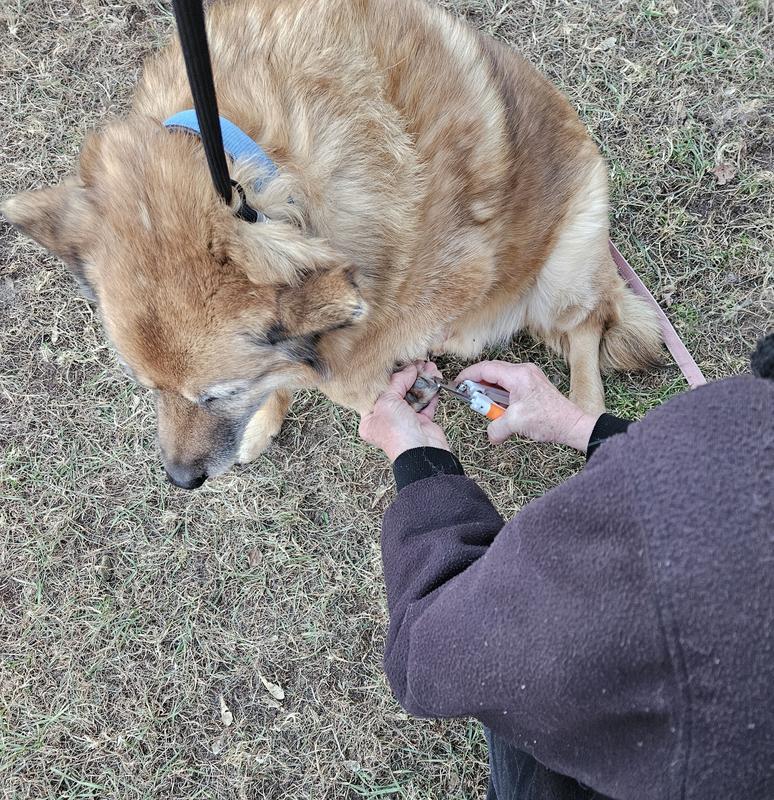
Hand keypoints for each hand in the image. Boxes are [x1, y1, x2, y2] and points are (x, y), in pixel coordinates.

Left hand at [360, 363, 449, 461]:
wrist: (421, 452)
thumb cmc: (397, 433)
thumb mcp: (387, 402)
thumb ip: (396, 383)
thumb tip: (409, 370)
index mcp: (370, 418)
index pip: (378, 391)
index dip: (390, 376)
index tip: (401, 363)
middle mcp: (386, 419)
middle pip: (398, 392)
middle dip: (410, 376)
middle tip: (420, 363)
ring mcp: (405, 421)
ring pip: (414, 396)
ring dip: (423, 382)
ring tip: (431, 368)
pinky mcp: (422, 422)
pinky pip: (426, 404)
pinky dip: (431, 393)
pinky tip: (435, 382)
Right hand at [455, 361, 599, 451]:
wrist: (572, 424)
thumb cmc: (550, 420)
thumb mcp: (516, 424)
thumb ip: (496, 427)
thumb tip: (490, 434)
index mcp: (518, 375)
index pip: (486, 368)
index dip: (468, 375)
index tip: (458, 383)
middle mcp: (523, 371)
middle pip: (492, 371)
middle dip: (478, 384)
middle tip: (470, 396)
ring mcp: (529, 377)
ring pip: (501, 378)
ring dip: (490, 391)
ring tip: (486, 406)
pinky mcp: (533, 385)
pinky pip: (510, 385)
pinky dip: (501, 394)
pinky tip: (500, 408)